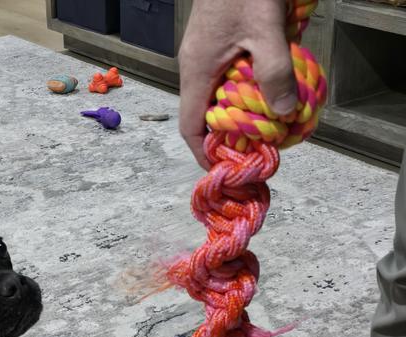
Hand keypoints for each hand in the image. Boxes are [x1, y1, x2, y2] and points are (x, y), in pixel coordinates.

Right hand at [179, 0, 296, 168]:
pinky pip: (228, 77)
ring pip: (218, 97)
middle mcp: (196, 67)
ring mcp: (206, 54)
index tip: (224, 170)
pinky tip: (268, 90)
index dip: (204, 154)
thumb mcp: (265, 28)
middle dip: (228, 137)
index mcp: (197, 71)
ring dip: (240, 113)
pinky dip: (246, 90)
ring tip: (266, 125)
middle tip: (256, 149)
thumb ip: (274, 71)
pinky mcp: (219, 42)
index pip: (190, 127)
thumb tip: (284, 114)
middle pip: (205, 115)